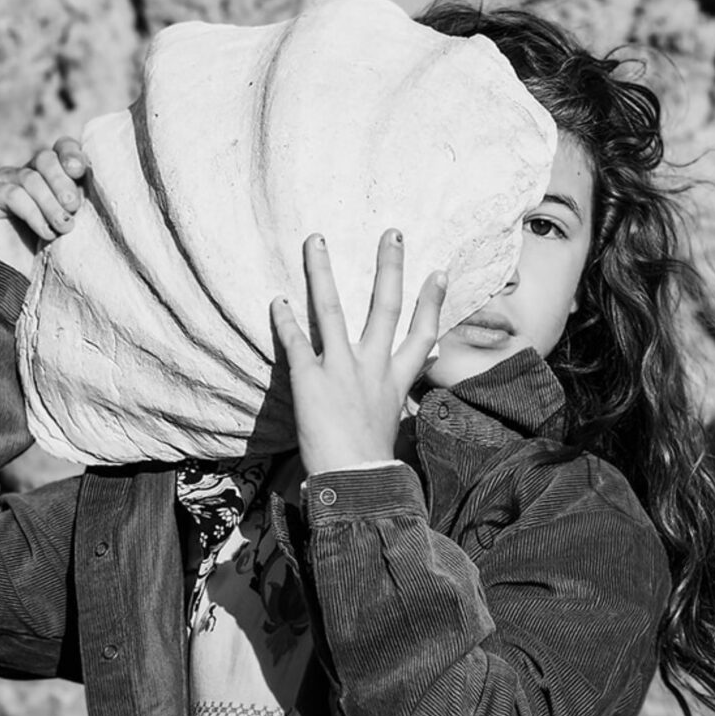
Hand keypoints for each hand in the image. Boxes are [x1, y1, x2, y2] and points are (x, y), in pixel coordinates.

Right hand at [0, 137, 89, 269]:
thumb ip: (79, 201)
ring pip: (31, 178)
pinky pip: (14, 195)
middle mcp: (27, 172)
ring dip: (51, 204)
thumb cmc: (50, 254)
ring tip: (63, 228)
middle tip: (74, 207)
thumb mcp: (72, 223)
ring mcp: (5, 181)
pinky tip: (46, 233)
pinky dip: (34, 214)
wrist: (17, 280)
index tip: (80, 171)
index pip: (61, 147)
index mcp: (50, 173)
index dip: (71, 154)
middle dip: (63, 182)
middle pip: (45, 158)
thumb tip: (97, 181)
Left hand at [270, 229, 445, 475]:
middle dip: (389, 268)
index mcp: (395, 379)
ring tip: (315, 241)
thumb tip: (403, 395)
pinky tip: (276, 299)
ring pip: (331, 309)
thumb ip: (393, 399)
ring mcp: (340, 368)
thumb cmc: (370, 462)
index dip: (432, 302)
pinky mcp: (310, 378)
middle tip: (391, 233)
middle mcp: (372, 366)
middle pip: (386, 307)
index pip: (422, 334)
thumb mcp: (390, 423)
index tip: (438, 272)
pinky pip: (295, 341)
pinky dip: (284, 319)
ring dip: (320, 272)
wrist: (355, 482)